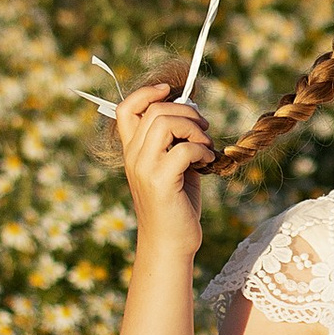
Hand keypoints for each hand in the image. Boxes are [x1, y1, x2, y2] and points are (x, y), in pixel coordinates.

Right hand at [115, 79, 216, 259]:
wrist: (170, 244)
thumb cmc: (176, 203)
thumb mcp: (174, 164)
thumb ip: (177, 138)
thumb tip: (193, 108)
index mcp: (132, 151)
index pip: (125, 108)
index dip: (146, 92)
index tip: (169, 90)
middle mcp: (133, 157)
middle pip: (155, 110)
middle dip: (187, 113)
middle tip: (203, 130)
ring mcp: (144, 168)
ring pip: (166, 123)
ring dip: (194, 129)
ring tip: (205, 147)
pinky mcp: (160, 181)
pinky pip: (183, 149)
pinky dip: (202, 151)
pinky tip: (208, 164)